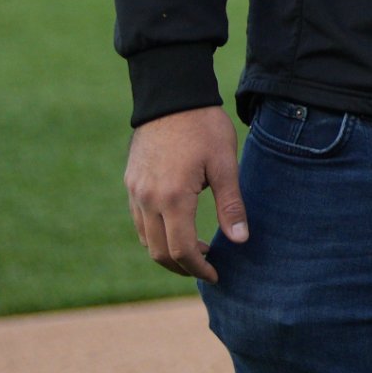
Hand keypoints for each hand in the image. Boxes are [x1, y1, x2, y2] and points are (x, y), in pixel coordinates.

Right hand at [125, 109, 247, 280]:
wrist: (171, 97)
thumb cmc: (204, 128)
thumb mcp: (225, 164)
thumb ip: (231, 205)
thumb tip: (240, 241)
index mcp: (172, 198)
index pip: (180, 250)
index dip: (198, 268)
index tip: (216, 275)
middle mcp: (146, 199)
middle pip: (158, 251)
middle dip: (182, 266)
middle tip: (208, 267)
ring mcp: (134, 192)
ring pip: (145, 239)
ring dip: (168, 252)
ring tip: (197, 249)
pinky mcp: (131, 183)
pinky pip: (139, 221)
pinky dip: (156, 234)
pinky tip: (178, 228)